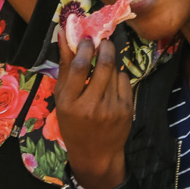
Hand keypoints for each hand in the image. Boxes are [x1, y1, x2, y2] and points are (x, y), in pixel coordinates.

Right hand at [55, 30, 132, 188]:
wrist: (96, 154)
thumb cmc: (73, 124)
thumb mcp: (62, 99)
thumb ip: (64, 67)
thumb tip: (64, 34)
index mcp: (69, 104)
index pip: (79, 66)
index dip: (84, 47)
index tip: (86, 39)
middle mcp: (91, 106)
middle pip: (103, 65)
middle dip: (104, 47)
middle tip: (102, 42)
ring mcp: (111, 108)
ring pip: (115, 71)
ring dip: (110, 62)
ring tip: (103, 66)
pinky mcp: (127, 109)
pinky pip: (124, 80)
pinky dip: (117, 77)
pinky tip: (110, 86)